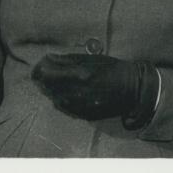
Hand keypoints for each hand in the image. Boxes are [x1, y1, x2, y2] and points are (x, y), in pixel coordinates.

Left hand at [32, 53, 159, 125]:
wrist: (132, 90)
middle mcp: (76, 92)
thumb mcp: (93, 58)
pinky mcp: (82, 115)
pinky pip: (63, 107)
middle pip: (47, 87)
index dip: (40, 67)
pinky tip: (64, 91)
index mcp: (80, 74)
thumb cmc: (114, 69)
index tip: (41, 62)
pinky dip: (59, 98)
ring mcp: (78, 106)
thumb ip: (69, 59)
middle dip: (43, 78)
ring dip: (50, 88)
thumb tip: (48, 58)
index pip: (47, 73)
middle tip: (45, 70)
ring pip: (53, 98)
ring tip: (54, 80)